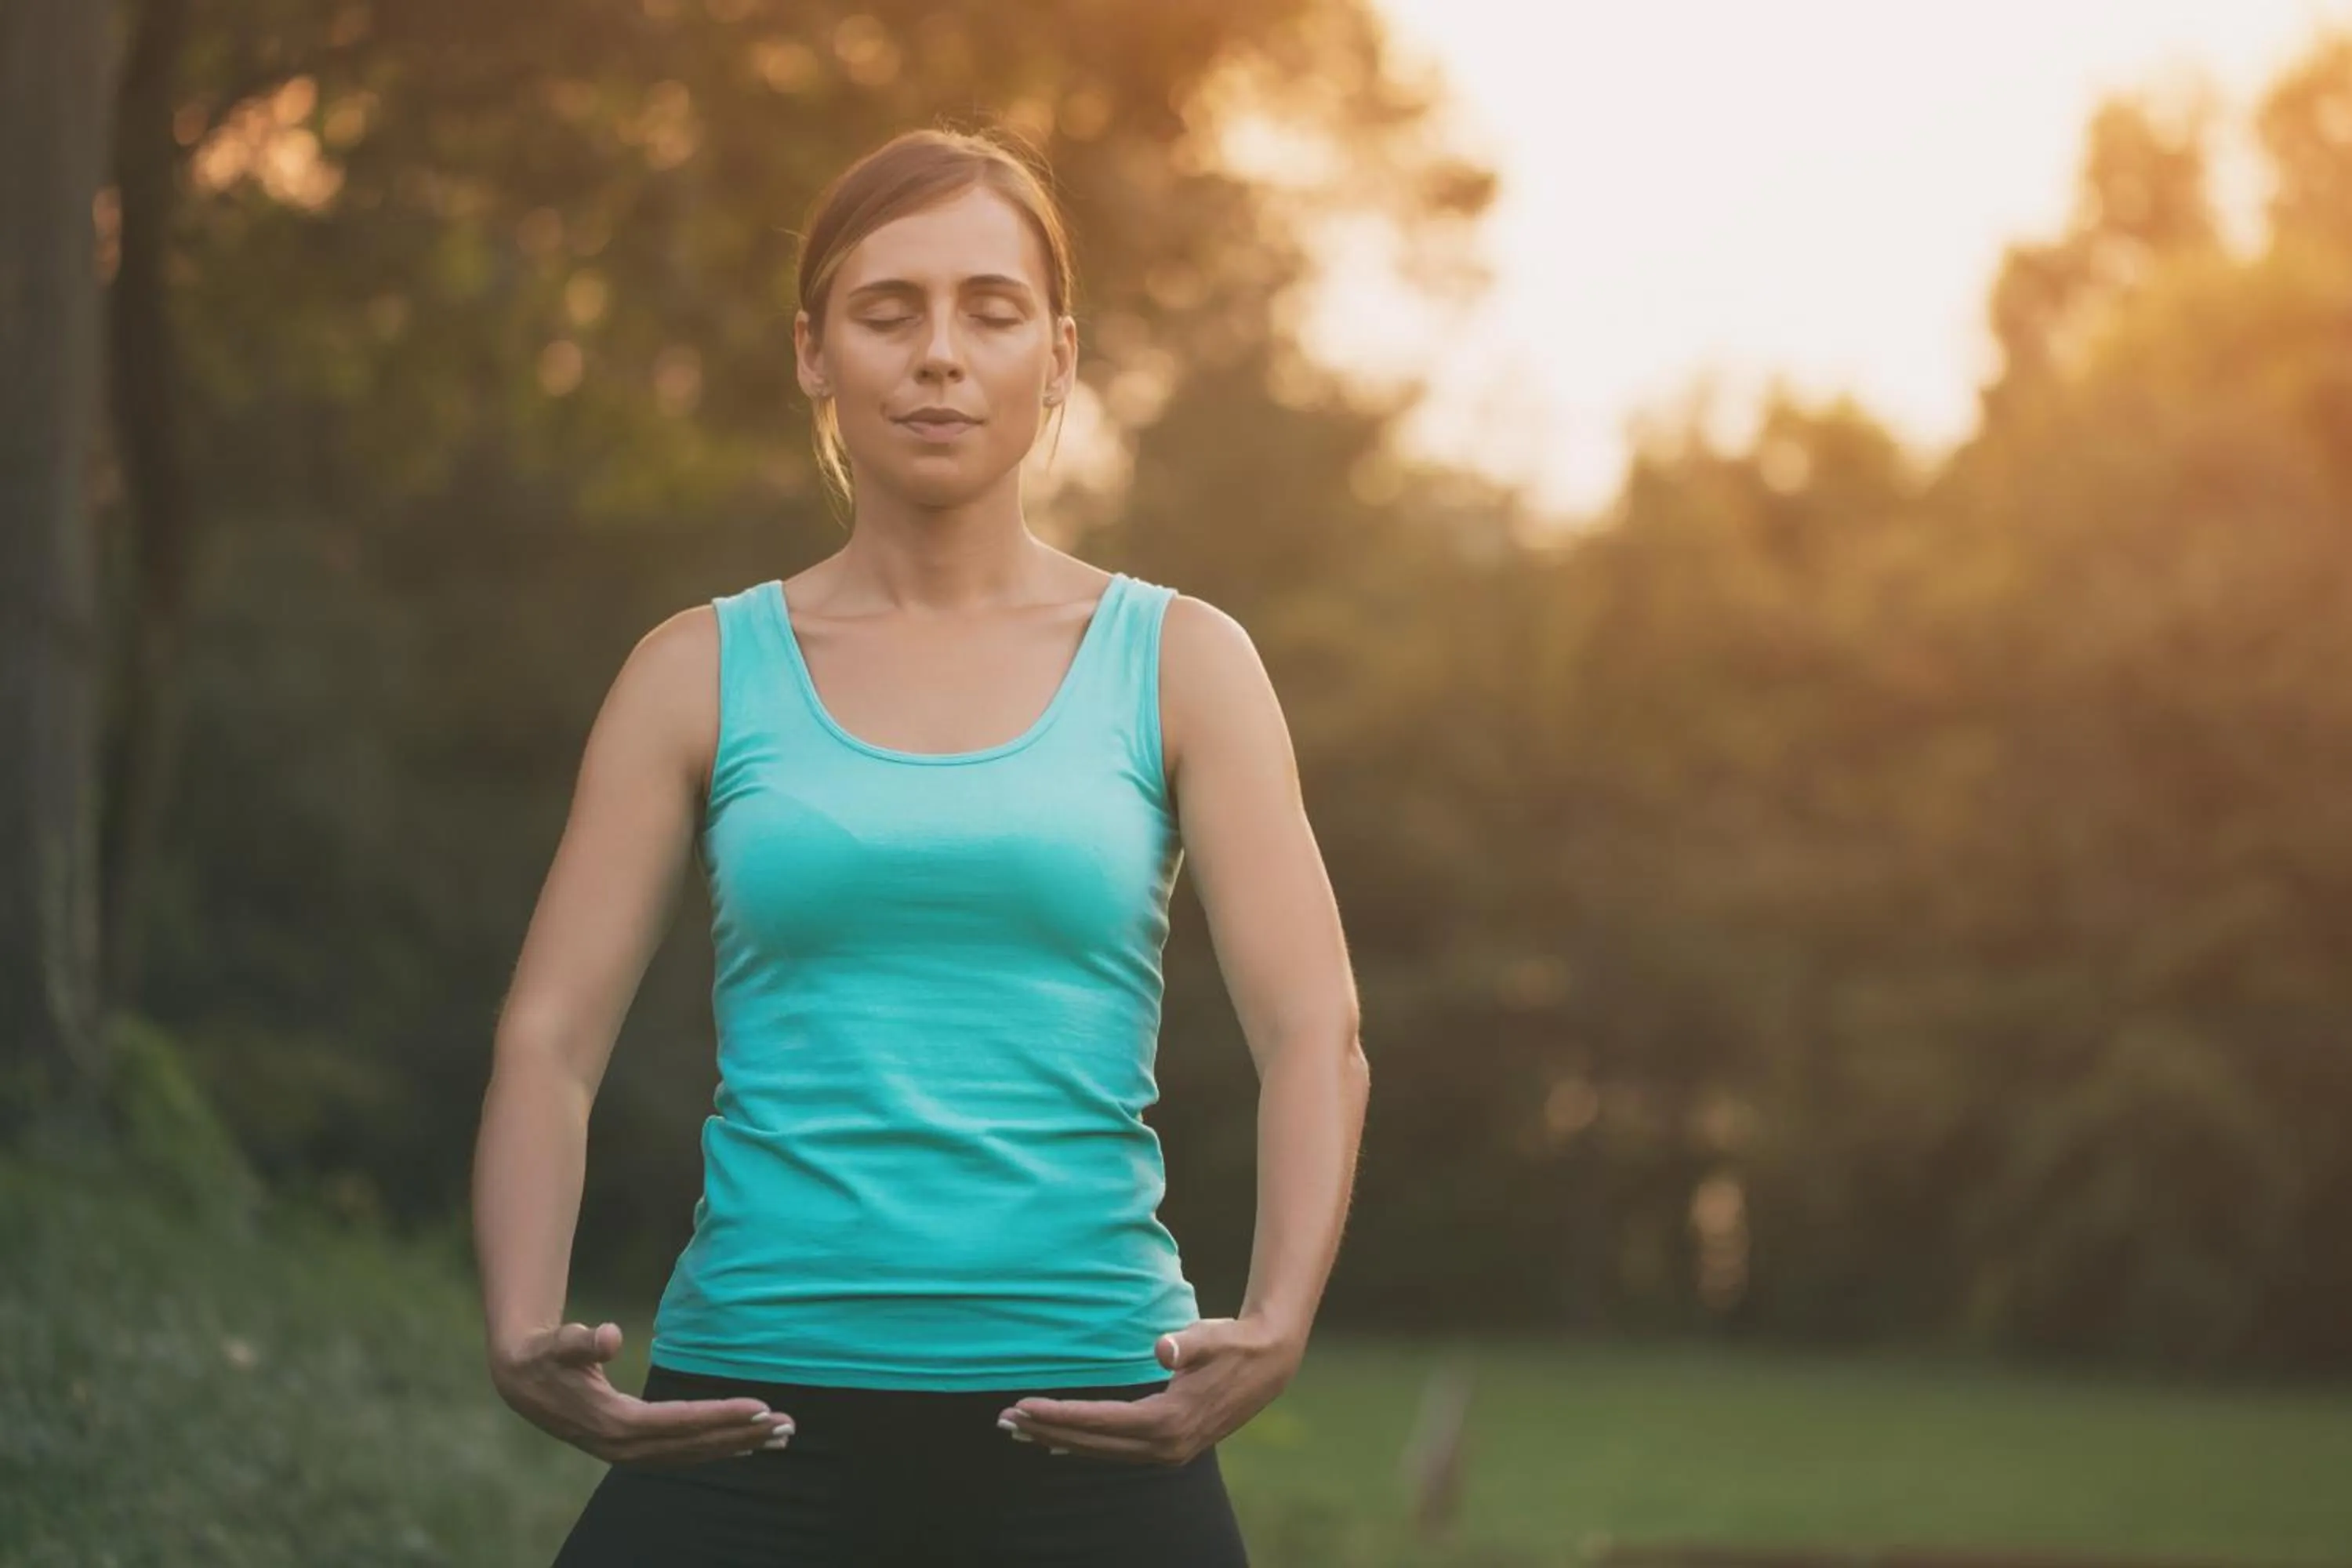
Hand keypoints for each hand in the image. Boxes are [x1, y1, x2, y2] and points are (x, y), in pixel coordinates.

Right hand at [489, 1320, 794, 1466]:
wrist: (521, 1380)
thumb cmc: (544, 1355)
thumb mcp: (557, 1343)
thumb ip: (581, 1341)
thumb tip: (609, 1335)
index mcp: (614, 1423)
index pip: (680, 1422)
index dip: (721, 1415)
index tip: (760, 1406)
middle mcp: (625, 1446)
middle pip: (694, 1444)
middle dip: (742, 1435)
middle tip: (787, 1426)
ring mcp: (629, 1452)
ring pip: (693, 1453)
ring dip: (737, 1445)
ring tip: (781, 1438)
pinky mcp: (633, 1448)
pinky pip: (683, 1454)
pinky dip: (717, 1449)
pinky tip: (745, 1445)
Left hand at [996, 1315, 1300, 1465]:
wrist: (1270, 1364)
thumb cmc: (1233, 1343)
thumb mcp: (1211, 1336)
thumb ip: (1186, 1342)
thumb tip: (1163, 1348)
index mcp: (1169, 1421)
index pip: (1100, 1422)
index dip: (1058, 1415)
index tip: (1022, 1406)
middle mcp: (1165, 1446)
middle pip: (1093, 1443)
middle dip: (1047, 1432)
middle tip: (1004, 1421)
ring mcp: (1169, 1452)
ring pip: (1102, 1452)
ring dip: (1060, 1441)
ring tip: (1021, 1432)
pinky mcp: (1171, 1448)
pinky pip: (1116, 1453)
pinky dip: (1085, 1447)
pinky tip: (1059, 1445)